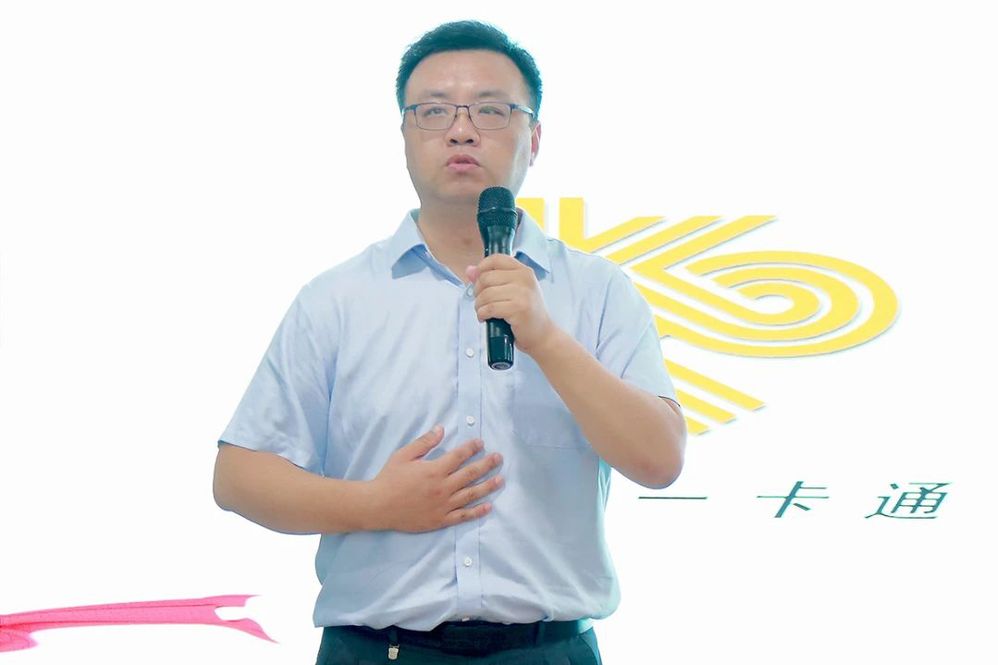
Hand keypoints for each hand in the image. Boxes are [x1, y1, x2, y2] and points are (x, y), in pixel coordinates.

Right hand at [367, 426, 503, 532]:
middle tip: (499, 458)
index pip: (459, 456)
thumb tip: (441, 429)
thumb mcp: (404, 455)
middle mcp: (442, 488)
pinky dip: (477, 511)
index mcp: (434, 470)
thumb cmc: (389, 478)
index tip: (481, 443)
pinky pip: (463, 515)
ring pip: (471, 495)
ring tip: (501, 480)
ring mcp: (443, 505)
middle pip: (470, 474)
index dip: (472, 448)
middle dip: (486, 464)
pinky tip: (488, 506)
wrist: (378, 506)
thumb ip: (424, 443)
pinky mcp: (440, 520)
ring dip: (488, 486)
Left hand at [466, 254, 555, 355]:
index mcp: (524, 271)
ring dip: (479, 305)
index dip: (482, 268)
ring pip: (486, 294)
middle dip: (477, 291)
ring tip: (482, 311)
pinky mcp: (518, 309)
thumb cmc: (526, 313)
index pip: (496, 259)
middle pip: (487, 277)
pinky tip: (484, 318)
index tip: (478, 281)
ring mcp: (522, 293)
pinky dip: (482, 314)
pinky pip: (489, 308)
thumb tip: (470, 270)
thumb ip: (493, 278)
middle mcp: (525, 278)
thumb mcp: (513, 291)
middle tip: (481, 302)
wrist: (542, 334)